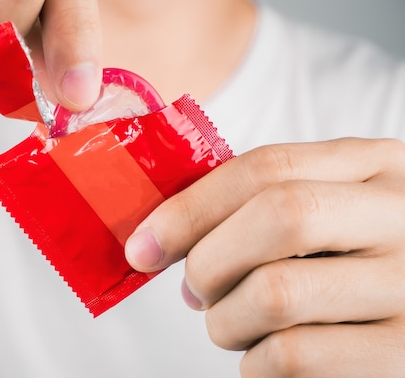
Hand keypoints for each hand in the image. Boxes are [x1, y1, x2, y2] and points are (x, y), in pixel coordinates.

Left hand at [125, 138, 404, 376]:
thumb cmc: (344, 261)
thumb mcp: (320, 211)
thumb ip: (253, 206)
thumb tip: (157, 240)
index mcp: (375, 167)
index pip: (268, 168)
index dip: (192, 206)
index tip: (145, 245)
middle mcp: (403, 218)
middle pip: (280, 216)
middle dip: (209, 261)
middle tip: (195, 290)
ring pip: (276, 293)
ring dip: (226, 320)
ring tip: (235, 324)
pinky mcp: (400, 355)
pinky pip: (292, 356)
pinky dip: (255, 363)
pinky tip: (267, 355)